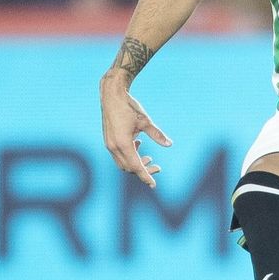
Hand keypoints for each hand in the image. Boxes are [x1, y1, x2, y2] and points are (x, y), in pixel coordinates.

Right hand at [99, 72, 172, 187]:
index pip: (136, 167)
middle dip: (143, 171)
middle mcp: (113, 147)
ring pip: (123, 163)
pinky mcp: (108, 140)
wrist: (111, 95)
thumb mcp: (146, 121)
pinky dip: (129, 155)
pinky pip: (118, 155)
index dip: (145, 177)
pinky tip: (138, 144)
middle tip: (158, 167)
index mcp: (123, 144)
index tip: (153, 184)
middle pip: (129, 168)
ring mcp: (109, 144)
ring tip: (149, 158)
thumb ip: (157, 135)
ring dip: (135, 163)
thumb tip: (170, 144)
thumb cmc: (129, 106)